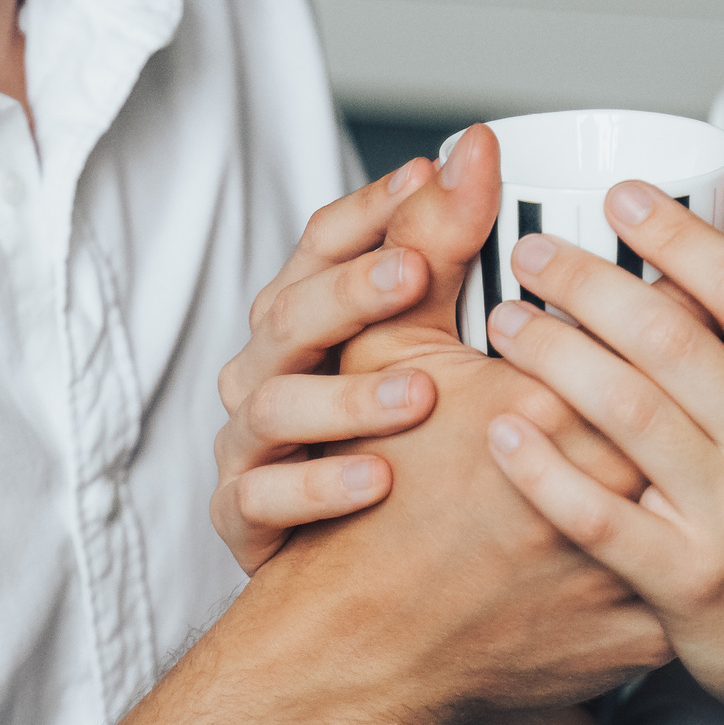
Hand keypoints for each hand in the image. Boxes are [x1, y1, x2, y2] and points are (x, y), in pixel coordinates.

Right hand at [95, 131, 669, 724]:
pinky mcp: (245, 518)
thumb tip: (478, 146)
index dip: (371, 208)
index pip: (322, 242)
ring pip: (275, 404)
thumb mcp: (410, 335)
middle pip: (291, 312)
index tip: (430, 177)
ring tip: (418, 396)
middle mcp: (267, 368)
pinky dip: (320, 489)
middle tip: (415, 272)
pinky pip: (266, 499)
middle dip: (353, 289)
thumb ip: (440, 245)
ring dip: (346, 397)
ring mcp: (250, 443)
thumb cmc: (380, 437)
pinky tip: (378, 481)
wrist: (335, 578)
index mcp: (307, 315)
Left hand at [479, 179, 723, 719]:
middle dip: (586, 281)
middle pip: (670, 337)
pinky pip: (598, 515)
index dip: (678, 233)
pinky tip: (501, 428)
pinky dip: (542, 468)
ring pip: (626, 412)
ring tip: (503, 320)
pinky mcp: (688, 583)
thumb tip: (710, 237)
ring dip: (552, 353)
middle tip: (529, 251)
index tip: (620, 195)